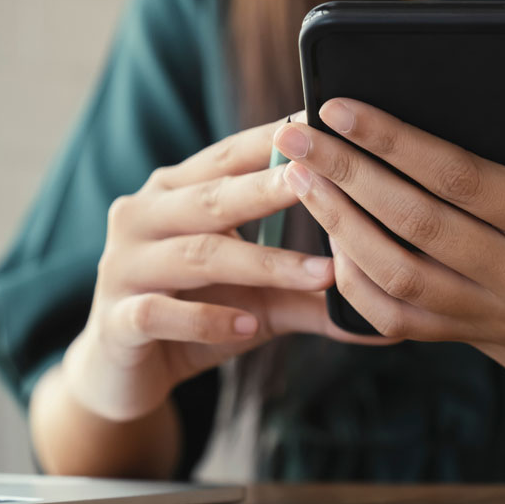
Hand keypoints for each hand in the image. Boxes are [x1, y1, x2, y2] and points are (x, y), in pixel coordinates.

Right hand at [64, 116, 390, 424]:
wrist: (123, 376)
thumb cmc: (195, 317)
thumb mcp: (257, 300)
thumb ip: (309, 289)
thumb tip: (388, 303)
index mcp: (172, 192)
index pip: (227, 156)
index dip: (274, 141)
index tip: (326, 127)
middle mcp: (141, 216)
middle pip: (213, 198)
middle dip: (270, 188)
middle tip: (324, 179)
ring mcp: (122, 266)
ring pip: (197, 255)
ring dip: (262, 263)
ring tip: (319, 272)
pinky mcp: (116, 319)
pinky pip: (161, 313)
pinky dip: (207, 319)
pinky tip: (248, 327)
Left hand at [274, 99, 504, 452]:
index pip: (461, 177)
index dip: (394, 141)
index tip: (342, 108)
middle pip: (414, 220)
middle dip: (345, 173)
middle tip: (295, 135)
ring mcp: (492, 316)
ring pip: (395, 273)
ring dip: (338, 224)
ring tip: (299, 178)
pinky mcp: (471, 340)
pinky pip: (397, 318)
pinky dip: (355, 283)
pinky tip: (328, 241)